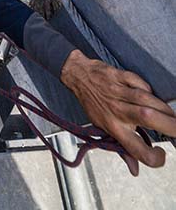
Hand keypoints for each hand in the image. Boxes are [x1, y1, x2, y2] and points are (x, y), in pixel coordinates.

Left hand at [61, 50, 175, 174]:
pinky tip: (153, 96)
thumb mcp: (102, 128)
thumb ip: (121, 149)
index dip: (153, 157)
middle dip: (169, 125)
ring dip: (164, 108)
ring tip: (171, 115)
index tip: (160, 155)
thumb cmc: (92, 103)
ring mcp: (118, 92)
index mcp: (113, 128)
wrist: (78, 75)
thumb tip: (135, 170)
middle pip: (147, 118)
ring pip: (146, 99)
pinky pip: (139, 83)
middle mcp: (116, 111)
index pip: (136, 149)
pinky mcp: (119, 76)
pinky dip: (149, 89)